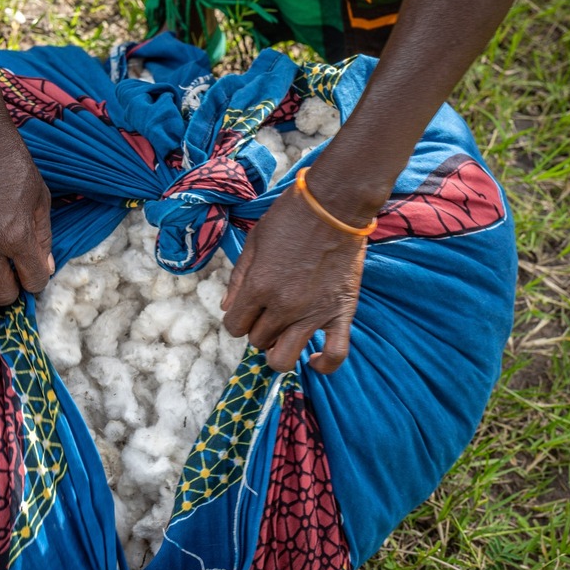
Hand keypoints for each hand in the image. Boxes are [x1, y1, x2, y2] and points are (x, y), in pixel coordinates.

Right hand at [0, 116, 53, 319]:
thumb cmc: (13, 165)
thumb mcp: (40, 200)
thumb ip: (43, 239)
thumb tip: (43, 269)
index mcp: (16, 236)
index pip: (33, 282)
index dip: (37, 280)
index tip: (34, 271)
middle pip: (3, 294)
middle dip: (13, 291)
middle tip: (14, 278)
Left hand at [221, 187, 367, 373]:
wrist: (334, 204)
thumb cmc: (290, 217)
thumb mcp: (254, 241)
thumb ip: (238, 278)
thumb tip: (228, 309)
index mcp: (258, 287)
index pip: (234, 327)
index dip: (237, 319)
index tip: (247, 308)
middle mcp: (283, 306)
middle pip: (258, 341)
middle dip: (258, 329)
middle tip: (267, 311)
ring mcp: (313, 313)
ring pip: (285, 357)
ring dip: (279, 350)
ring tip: (283, 335)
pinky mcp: (341, 312)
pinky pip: (335, 353)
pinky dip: (324, 364)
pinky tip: (315, 359)